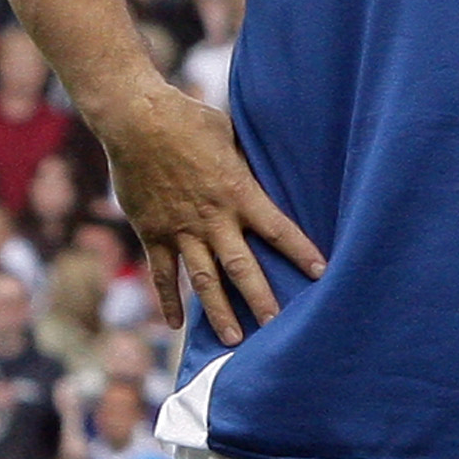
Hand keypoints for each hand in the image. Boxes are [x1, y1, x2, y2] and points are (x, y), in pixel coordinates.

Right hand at [92, 84, 325, 340]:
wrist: (136, 120)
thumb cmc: (187, 118)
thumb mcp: (229, 134)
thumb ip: (245, 161)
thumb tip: (265, 166)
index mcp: (238, 192)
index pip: (278, 229)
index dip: (301, 252)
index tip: (322, 274)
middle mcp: (212, 218)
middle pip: (242, 267)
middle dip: (261, 299)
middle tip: (278, 328)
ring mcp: (180, 229)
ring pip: (203, 279)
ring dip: (218, 311)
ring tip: (234, 340)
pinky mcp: (152, 232)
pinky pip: (161, 273)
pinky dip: (167, 299)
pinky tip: (175, 324)